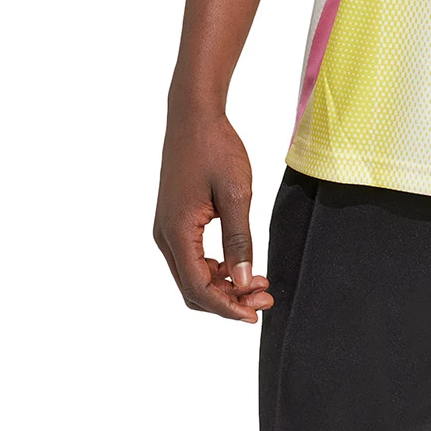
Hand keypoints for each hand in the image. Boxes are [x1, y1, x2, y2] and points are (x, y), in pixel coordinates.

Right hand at [153, 108, 273, 322]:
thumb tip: (245, 282)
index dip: (227, 307)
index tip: (255, 314)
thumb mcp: (236, 194)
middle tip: (265, 298)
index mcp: (177, 232)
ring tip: (259, 283)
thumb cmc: (215, 148)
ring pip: (192, 275)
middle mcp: (165, 236)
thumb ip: (240, 240)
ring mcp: (167, 229)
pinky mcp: (175, 221)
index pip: (197, 288)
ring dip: (224, 285)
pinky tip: (241, 263)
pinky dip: (216, 268)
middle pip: (192, 288)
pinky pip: (192, 257)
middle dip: (228, 300)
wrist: (194, 116)